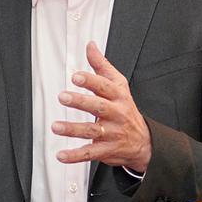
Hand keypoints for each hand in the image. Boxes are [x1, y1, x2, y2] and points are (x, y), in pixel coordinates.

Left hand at [53, 41, 151, 172]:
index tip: (76, 76)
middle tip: (62, 97)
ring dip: (73, 129)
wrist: (145, 142)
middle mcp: (116, 114)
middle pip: (98, 107)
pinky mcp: (107, 149)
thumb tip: (90, 45)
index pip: (105, 86)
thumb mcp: (119, 85)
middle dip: (80, 101)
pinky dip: (75, 155)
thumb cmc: (126, 109)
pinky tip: (61, 155)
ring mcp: (112, 133)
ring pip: (92, 130)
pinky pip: (90, 153)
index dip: (90, 80)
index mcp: (118, 96)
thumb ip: (102, 66)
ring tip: (56, 126)